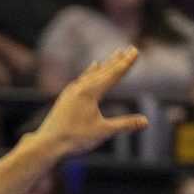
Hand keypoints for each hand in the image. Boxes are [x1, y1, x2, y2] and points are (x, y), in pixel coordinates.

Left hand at [36, 47, 152, 157]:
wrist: (47, 144)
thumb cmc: (75, 139)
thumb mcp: (103, 132)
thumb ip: (125, 124)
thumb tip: (146, 121)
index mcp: (91, 92)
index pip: (113, 74)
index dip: (126, 63)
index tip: (135, 51)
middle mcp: (81, 88)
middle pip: (104, 70)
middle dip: (118, 60)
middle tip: (129, 48)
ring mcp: (71, 92)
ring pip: (92, 74)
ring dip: (105, 65)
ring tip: (114, 55)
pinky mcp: (65, 98)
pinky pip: (81, 80)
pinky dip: (90, 72)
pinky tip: (91, 69)